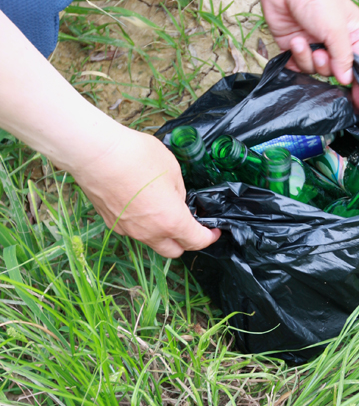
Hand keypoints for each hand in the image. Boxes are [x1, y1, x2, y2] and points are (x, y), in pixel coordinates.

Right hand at [70, 126, 220, 257]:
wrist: (96, 154)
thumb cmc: (137, 157)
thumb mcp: (172, 170)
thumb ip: (179, 192)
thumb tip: (176, 201)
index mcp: (171, 221)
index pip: (196, 241)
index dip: (209, 237)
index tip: (214, 230)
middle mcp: (149, 233)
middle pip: (173, 251)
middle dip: (186, 241)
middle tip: (190, 223)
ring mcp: (127, 230)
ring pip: (151, 241)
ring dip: (162, 233)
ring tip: (164, 209)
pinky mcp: (111, 222)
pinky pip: (133, 230)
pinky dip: (142, 224)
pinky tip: (141, 202)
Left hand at [258, 0, 358, 110]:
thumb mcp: (337, 29)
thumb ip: (343, 57)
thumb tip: (347, 81)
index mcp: (353, 34)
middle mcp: (335, 41)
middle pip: (336, 71)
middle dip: (327, 66)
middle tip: (321, 52)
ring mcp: (314, 43)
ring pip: (315, 70)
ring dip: (308, 58)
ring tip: (302, 41)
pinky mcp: (294, 45)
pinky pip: (298, 66)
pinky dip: (295, 58)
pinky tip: (294, 41)